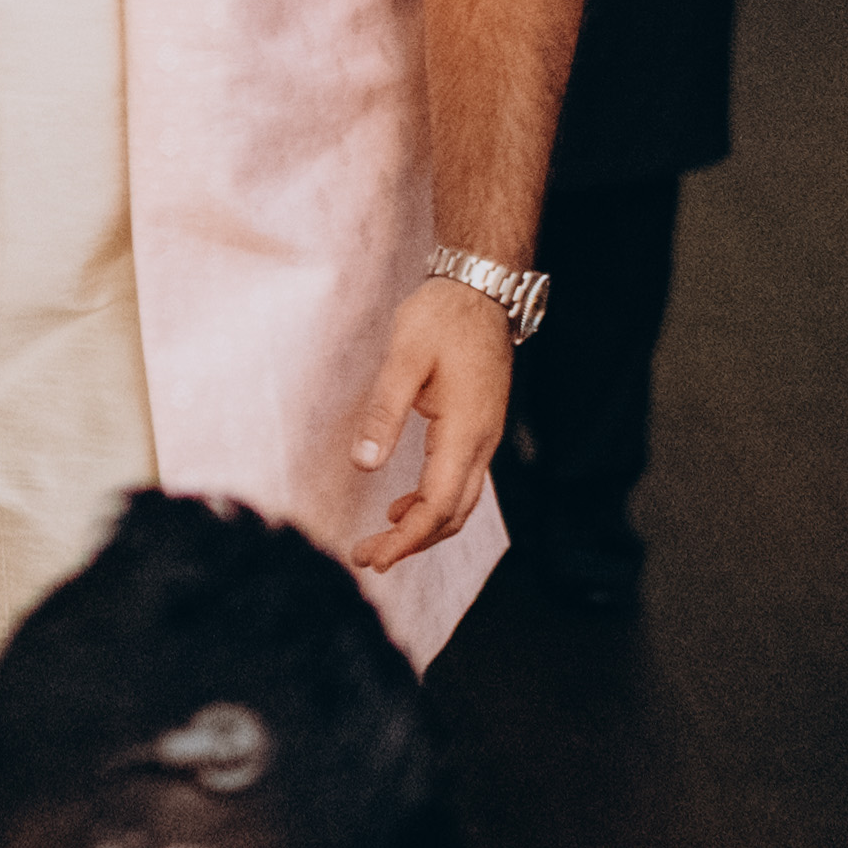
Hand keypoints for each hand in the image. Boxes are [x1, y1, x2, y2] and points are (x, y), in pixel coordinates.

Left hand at [339, 277, 514, 572]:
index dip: (405, 539)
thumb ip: (384, 412)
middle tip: (369, 556)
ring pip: (460, 503)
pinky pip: (461, 483)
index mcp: (465, 430)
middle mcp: (482, 442)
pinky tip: (403, 505)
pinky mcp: (478, 428)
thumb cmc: (441, 318)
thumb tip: (363, 463)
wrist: (480, 290)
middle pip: (453, 515)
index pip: (437, 505)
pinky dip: (434, 505)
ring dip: (424, 527)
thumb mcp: (403, 358)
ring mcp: (485, 437)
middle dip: (412, 543)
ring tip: (382, 539)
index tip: (373, 557)